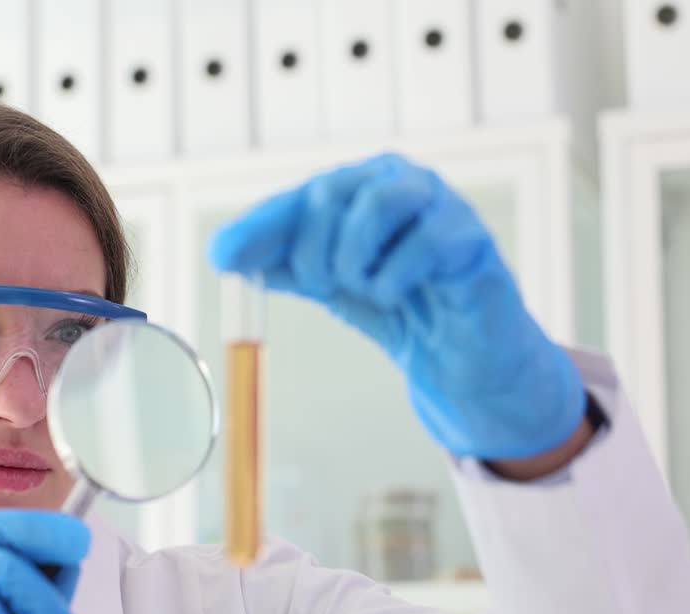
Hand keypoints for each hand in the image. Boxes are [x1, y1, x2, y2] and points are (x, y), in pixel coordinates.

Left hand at [209, 153, 584, 458]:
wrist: (459, 358)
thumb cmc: (401, 307)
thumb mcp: (331, 284)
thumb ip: (286, 264)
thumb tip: (226, 254)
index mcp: (359, 186)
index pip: (299, 197)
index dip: (259, 227)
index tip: (221, 258)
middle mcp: (397, 180)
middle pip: (330, 192)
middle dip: (312, 252)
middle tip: (324, 286)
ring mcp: (437, 202)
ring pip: (376, 203)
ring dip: (354, 259)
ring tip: (365, 287)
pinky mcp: (469, 237)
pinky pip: (419, 244)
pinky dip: (394, 279)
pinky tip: (399, 294)